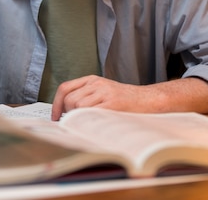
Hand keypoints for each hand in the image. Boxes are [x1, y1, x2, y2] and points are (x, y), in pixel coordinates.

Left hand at [51, 75, 207, 120]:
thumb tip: (67, 116)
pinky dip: (87, 120)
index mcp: (93, 80)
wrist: (151, 100)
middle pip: (69, 99)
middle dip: (66, 114)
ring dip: (77, 118)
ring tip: (86, 126)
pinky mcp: (113, 102)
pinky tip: (92, 126)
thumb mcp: (104, 94)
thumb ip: (88, 99)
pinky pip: (91, 111)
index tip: (56, 118)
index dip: (56, 104)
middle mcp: (97, 83)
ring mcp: (105, 92)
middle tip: (73, 125)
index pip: (65, 88)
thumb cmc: (127, 102)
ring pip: (78, 105)